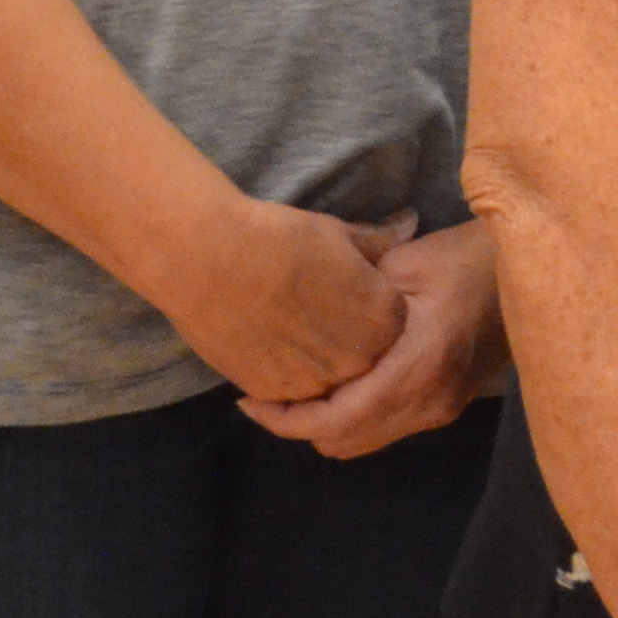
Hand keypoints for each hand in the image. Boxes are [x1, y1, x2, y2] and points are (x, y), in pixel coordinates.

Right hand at [154, 194, 407, 400]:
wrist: (209, 260)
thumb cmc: (282, 239)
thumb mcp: (340, 234)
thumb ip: (379, 241)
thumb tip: (409, 223)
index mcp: (384, 322)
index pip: (393, 325)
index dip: (370, 306)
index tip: (349, 289)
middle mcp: (356, 362)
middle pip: (362, 356)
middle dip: (347, 336)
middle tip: (315, 307)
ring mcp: (313, 384)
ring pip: (326, 379)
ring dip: (317, 360)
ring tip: (290, 324)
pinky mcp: (269, 394)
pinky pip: (289, 393)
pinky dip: (284, 373)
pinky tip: (269, 343)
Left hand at [246, 220, 507, 458]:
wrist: (535, 273)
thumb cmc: (470, 258)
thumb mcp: (405, 263)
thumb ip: (352, 294)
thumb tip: (296, 308)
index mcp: (416, 369)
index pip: (333, 421)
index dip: (284, 420)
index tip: (249, 400)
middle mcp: (428, 402)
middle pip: (341, 443)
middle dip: (299, 425)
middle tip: (270, 391)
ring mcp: (441, 409)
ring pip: (362, 442)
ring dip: (327, 423)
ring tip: (302, 388)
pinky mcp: (447, 405)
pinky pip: (385, 428)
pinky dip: (354, 416)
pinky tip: (343, 382)